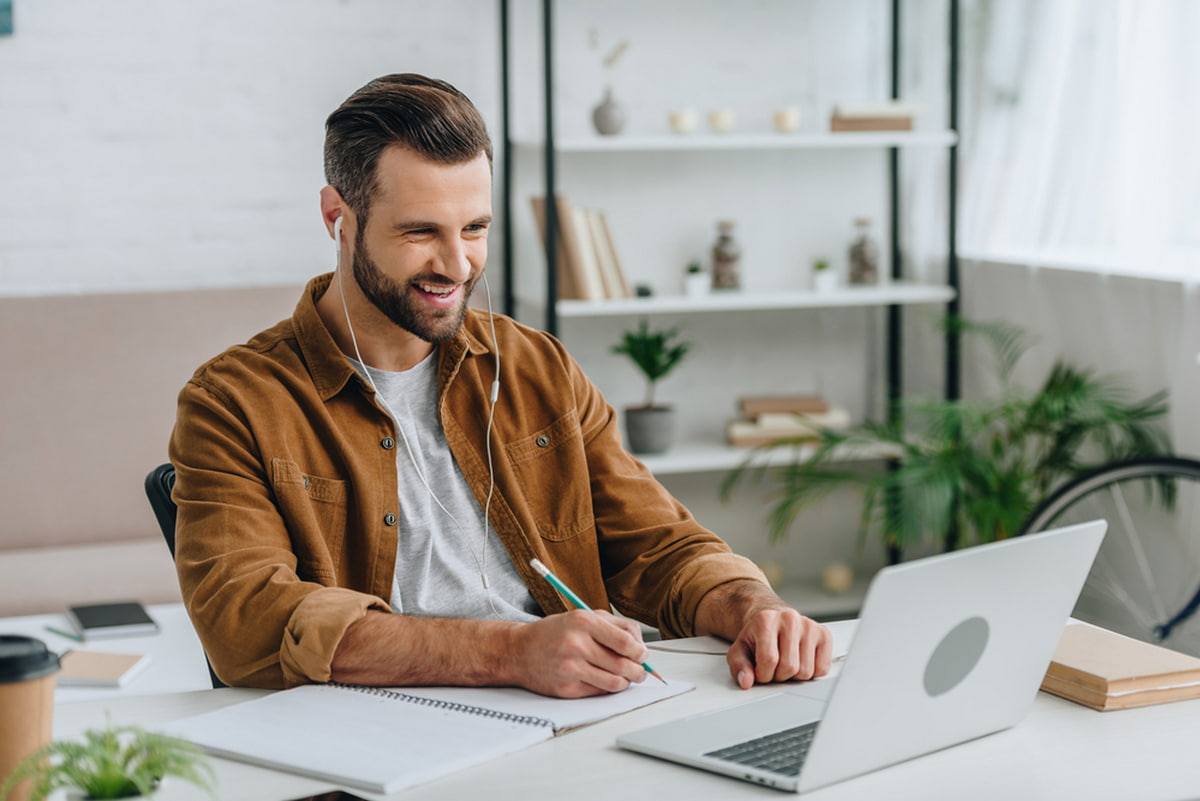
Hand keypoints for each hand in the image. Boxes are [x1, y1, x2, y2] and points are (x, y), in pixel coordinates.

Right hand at [509, 610, 649, 697]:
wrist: (519, 651)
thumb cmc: (555, 633)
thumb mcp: (583, 616)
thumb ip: (614, 626)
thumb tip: (641, 646)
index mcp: (583, 621)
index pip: (625, 641)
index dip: (640, 651)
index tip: (643, 655)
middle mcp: (576, 644)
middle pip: (623, 664)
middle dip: (639, 671)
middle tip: (641, 671)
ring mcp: (570, 668)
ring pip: (615, 682)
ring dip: (627, 682)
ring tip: (626, 677)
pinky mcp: (566, 688)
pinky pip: (599, 692)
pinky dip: (608, 688)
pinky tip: (605, 680)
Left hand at [727, 606, 832, 688]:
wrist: (771, 617)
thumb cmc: (757, 634)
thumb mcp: (740, 648)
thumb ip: (739, 665)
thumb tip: (746, 681)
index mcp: (766, 619)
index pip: (769, 660)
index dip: (763, 674)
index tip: (760, 671)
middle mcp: (790, 618)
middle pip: (789, 667)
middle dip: (778, 675)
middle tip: (773, 667)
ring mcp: (809, 625)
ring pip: (806, 671)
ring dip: (794, 676)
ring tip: (785, 663)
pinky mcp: (824, 634)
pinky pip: (822, 669)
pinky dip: (811, 673)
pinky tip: (800, 661)